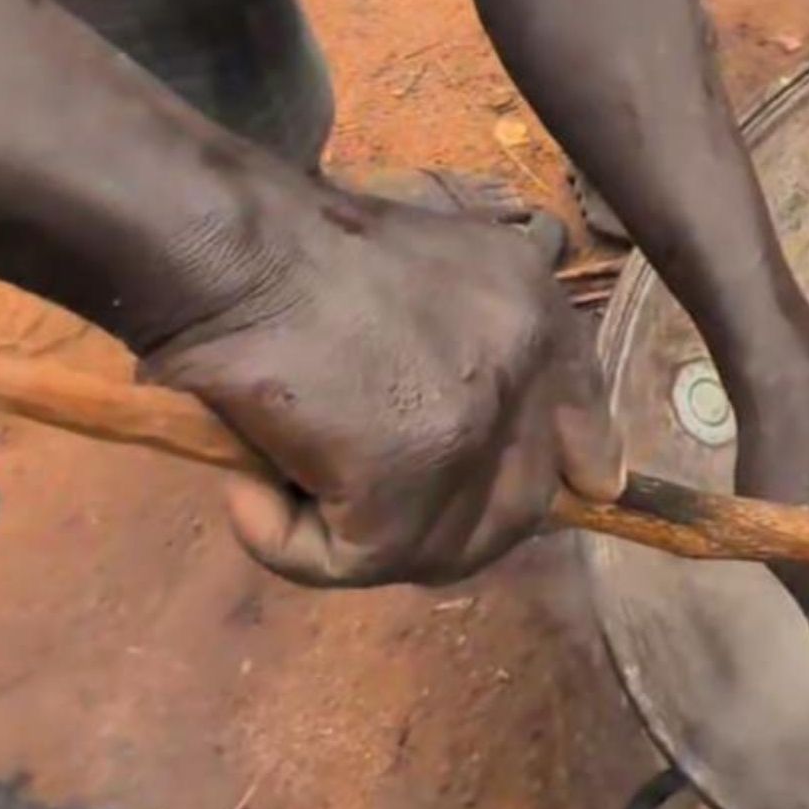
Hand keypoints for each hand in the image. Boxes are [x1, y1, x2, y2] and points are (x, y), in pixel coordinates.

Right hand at [142, 187, 623, 586]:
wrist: (227, 243)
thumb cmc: (291, 244)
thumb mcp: (419, 263)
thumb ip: (467, 335)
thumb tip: (490, 428)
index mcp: (533, 311)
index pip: (582, 421)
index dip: (566, 465)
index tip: (560, 494)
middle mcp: (522, 370)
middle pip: (519, 505)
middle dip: (445, 523)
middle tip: (360, 504)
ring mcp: (469, 431)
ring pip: (440, 549)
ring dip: (357, 535)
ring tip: (285, 481)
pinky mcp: (403, 484)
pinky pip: (351, 565)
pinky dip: (285, 542)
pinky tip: (248, 489)